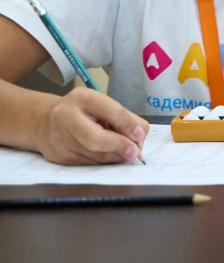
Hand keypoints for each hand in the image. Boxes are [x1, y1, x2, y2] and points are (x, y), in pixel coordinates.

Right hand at [34, 87, 148, 164]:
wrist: (45, 122)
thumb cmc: (83, 112)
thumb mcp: (102, 105)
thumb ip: (124, 118)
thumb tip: (140, 137)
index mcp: (83, 98)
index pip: (109, 111)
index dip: (127, 125)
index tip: (139, 135)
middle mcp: (66, 117)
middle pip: (95, 138)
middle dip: (119, 146)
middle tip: (134, 152)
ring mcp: (60, 139)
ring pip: (94, 156)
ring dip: (115, 157)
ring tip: (124, 152)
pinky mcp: (59, 157)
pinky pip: (88, 164)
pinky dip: (104, 162)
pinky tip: (108, 155)